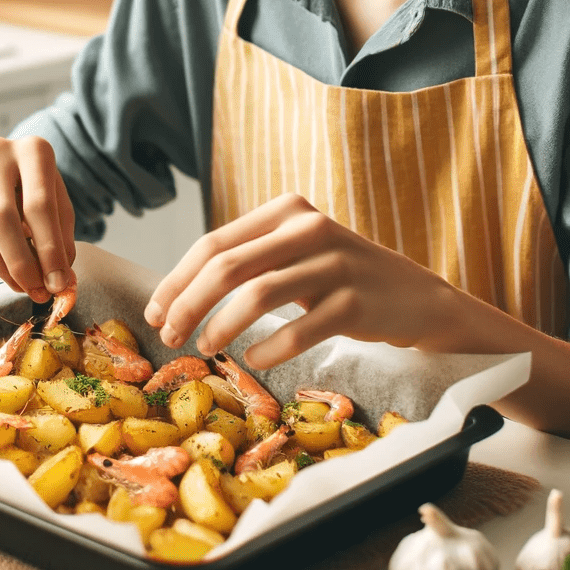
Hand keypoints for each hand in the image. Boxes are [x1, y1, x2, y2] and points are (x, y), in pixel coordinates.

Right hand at [0, 135, 75, 301]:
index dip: (48, 250)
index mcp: (34, 150)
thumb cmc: (43, 192)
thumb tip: (58, 283)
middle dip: (18, 262)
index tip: (56, 283)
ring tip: (16, 281)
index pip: (39, 206)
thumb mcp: (62, 209)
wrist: (19, 169)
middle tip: (33, 289)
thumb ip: (62, 243)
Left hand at [143, 193, 454, 369]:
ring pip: (256, 295)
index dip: (176, 280)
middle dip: (188, 304)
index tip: (154, 312)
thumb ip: (246, 260)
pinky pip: (298, 329)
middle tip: (170, 336)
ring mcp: (335, 263)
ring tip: (207, 347)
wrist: (415, 298)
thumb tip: (175, 296)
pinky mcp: (356, 301)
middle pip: (226, 266)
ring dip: (221, 326)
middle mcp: (308, 227)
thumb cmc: (338, 278)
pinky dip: (269, 348)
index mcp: (285, 210)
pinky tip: (256, 359)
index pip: (212, 243)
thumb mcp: (293, 253)